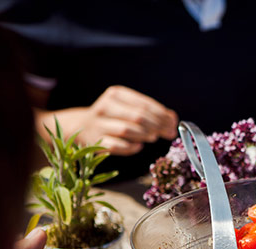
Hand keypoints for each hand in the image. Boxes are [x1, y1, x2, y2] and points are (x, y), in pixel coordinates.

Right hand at [36, 85, 178, 155]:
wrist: (82, 126)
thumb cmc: (114, 117)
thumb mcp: (130, 107)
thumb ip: (152, 111)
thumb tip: (173, 119)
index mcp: (115, 94)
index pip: (144, 104)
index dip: (162, 115)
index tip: (174, 123)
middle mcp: (105, 107)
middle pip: (138, 117)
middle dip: (157, 126)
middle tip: (168, 133)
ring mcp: (98, 125)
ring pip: (127, 130)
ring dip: (145, 135)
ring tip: (153, 137)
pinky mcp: (96, 142)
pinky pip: (118, 146)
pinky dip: (131, 147)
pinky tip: (139, 146)